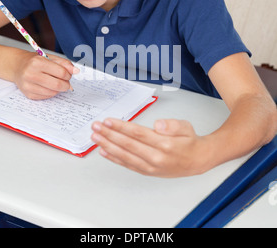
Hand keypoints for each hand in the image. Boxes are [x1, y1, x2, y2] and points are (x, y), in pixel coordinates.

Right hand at [13, 51, 78, 99]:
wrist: (17, 66)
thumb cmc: (35, 61)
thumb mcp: (50, 57)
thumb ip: (64, 63)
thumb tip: (76, 71)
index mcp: (37, 62)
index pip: (61, 73)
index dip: (68, 75)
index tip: (68, 75)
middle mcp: (31, 74)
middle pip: (57, 85)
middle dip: (66, 85)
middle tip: (66, 82)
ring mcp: (28, 85)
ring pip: (53, 92)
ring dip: (59, 89)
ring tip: (56, 83)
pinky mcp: (28, 94)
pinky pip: (46, 97)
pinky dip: (51, 93)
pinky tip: (48, 86)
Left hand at [91, 118, 209, 177]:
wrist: (197, 161)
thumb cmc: (189, 141)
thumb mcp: (186, 126)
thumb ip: (172, 125)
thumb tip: (158, 125)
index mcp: (165, 144)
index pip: (138, 134)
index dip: (121, 127)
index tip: (108, 121)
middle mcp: (156, 158)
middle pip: (128, 144)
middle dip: (109, 135)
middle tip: (96, 127)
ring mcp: (150, 167)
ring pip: (124, 156)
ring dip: (107, 146)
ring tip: (95, 138)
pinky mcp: (147, 172)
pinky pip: (128, 165)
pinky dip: (114, 158)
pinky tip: (104, 151)